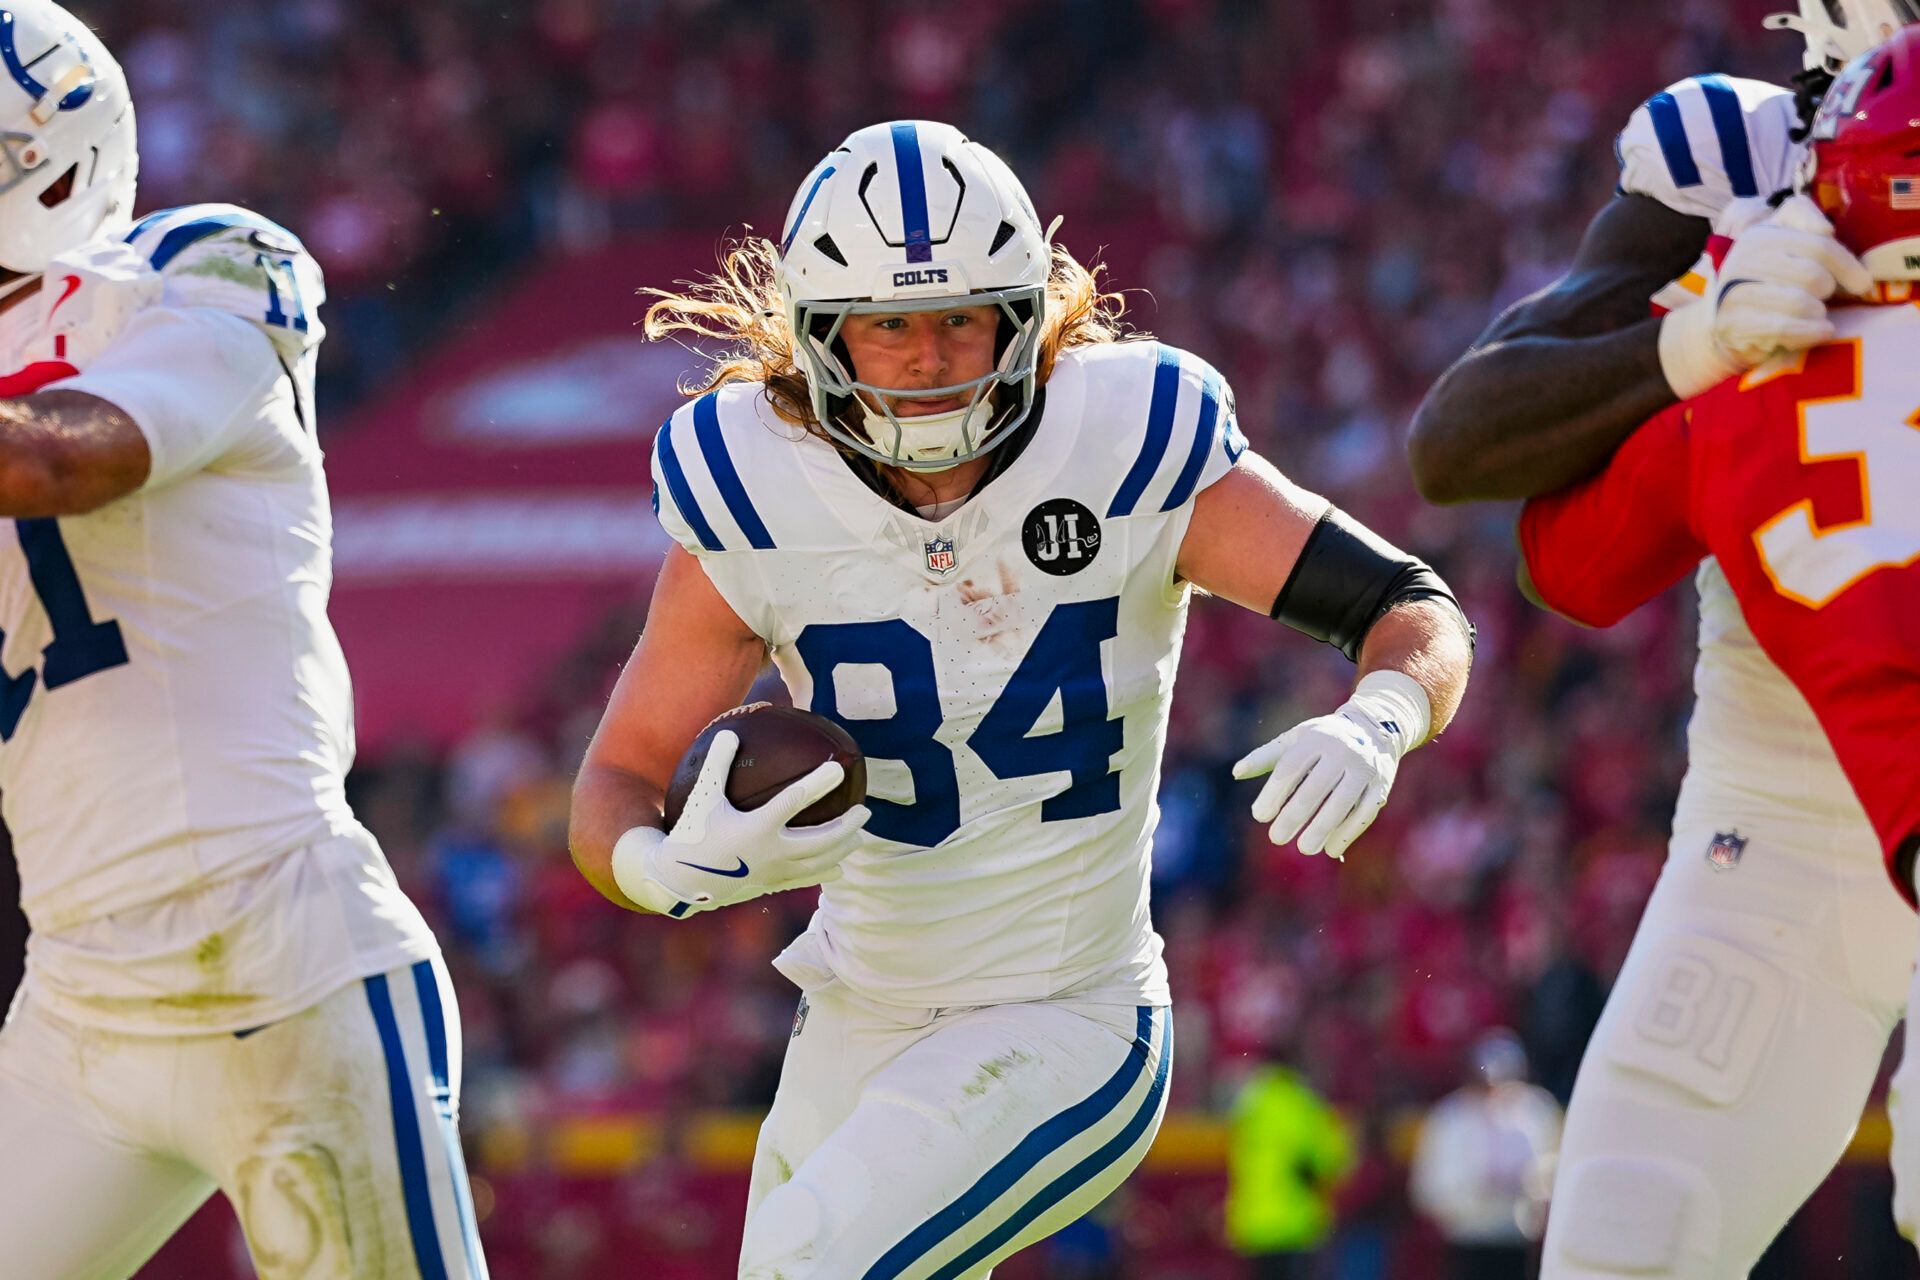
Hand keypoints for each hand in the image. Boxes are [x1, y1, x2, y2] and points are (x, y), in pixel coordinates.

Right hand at [611, 730, 870, 915]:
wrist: (679, 881)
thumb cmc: (692, 832)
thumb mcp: (702, 796)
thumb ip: (718, 763)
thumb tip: (731, 731)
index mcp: (756, 827)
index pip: (795, 801)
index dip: (819, 783)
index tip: (839, 769)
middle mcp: (770, 852)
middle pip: (820, 840)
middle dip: (846, 826)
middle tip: (865, 810)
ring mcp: (773, 872)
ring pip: (818, 863)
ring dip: (842, 849)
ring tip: (859, 838)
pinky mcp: (771, 885)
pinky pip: (805, 879)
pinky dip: (824, 872)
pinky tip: (839, 868)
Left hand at [1233, 710, 1398, 859]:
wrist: (1376, 727)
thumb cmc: (1324, 738)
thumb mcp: (1295, 739)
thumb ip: (1266, 757)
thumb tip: (1236, 773)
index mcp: (1316, 738)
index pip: (1290, 769)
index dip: (1273, 794)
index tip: (1260, 816)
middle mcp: (1342, 751)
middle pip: (1314, 789)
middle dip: (1293, 817)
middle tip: (1276, 838)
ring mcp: (1364, 768)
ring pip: (1341, 803)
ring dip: (1321, 829)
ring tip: (1304, 848)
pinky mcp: (1381, 785)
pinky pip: (1364, 812)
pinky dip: (1348, 832)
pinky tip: (1331, 849)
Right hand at [1713, 194, 1870, 359]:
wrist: (1727, 324)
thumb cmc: (1770, 283)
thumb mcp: (1786, 243)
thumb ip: (1803, 219)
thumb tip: (1825, 229)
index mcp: (1761, 234)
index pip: (1819, 245)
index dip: (1848, 266)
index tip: (1862, 283)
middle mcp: (1743, 258)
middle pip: (1812, 275)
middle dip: (1826, 292)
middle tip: (1822, 299)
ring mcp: (1734, 291)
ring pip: (1799, 302)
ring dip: (1817, 314)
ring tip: (1816, 315)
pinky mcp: (1732, 323)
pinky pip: (1783, 327)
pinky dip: (1809, 332)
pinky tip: (1819, 331)